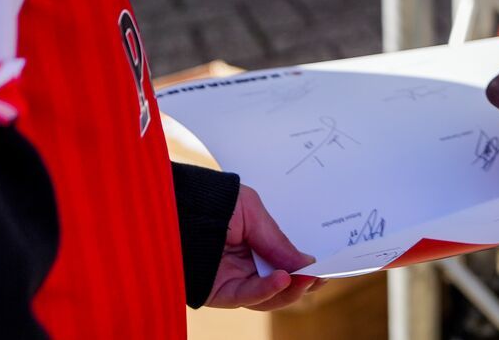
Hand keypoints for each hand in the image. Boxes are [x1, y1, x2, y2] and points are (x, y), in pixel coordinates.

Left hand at [205, 184, 316, 310]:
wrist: (175, 206)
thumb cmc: (213, 201)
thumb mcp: (253, 213)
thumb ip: (277, 241)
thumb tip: (306, 264)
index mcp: (252, 243)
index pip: (282, 261)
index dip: (302, 267)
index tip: (324, 268)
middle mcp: (243, 265)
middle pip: (277, 284)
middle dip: (301, 282)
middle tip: (320, 278)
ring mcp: (231, 280)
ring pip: (265, 295)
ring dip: (288, 290)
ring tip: (306, 279)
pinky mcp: (217, 292)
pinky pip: (245, 297)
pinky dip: (266, 291)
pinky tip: (283, 279)